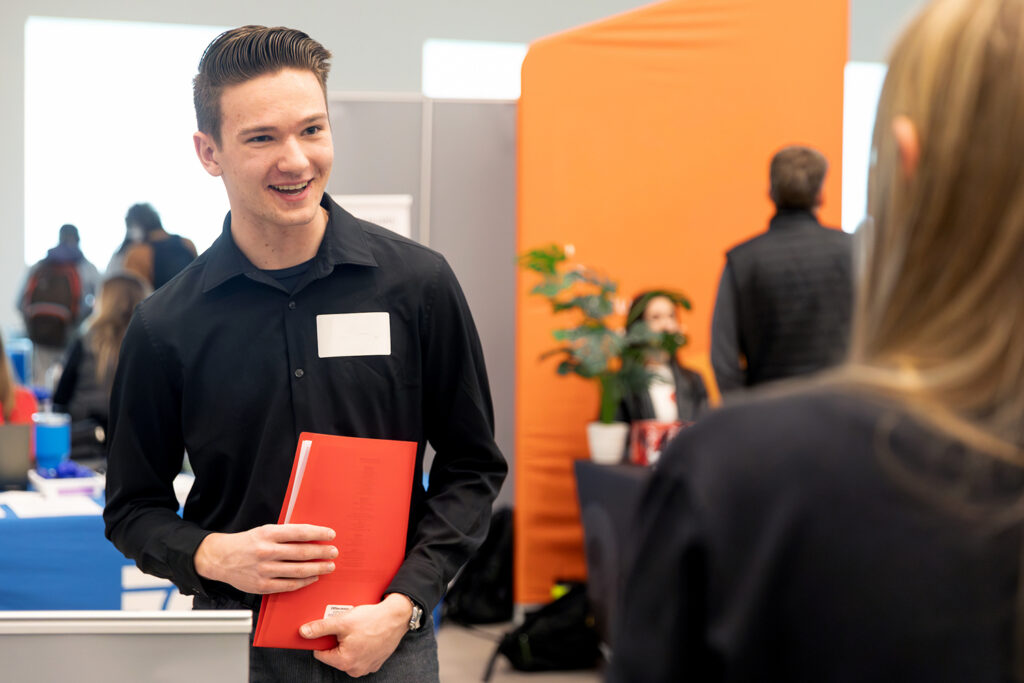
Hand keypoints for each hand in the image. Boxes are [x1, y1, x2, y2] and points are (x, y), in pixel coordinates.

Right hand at [193, 524, 336, 593]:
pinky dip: (304, 582)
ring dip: (317, 568)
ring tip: (329, 566)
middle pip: (302, 552)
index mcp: (268, 534)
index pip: (300, 532)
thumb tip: (311, 536)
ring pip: (298, 570)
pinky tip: (313, 578)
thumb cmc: (246, 543)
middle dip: (322, 552)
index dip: (318, 533)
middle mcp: (266, 551)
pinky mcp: (262, 586)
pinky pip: (289, 585)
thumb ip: (284, 534)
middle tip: (334, 552)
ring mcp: (264, 570)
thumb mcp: (263, 531)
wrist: (220, 558)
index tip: (331, 534)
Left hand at [300, 593, 412, 676]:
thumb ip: (320, 628)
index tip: (333, 630)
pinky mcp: (376, 663)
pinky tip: (366, 635)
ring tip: (358, 631)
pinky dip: (361, 647)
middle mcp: (355, 669)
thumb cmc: (371, 619)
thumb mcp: (342, 621)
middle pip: (335, 656)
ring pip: (348, 656)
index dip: (324, 639)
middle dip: (337, 642)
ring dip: (349, 645)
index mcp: (345, 661)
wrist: (397, 617)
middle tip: (348, 628)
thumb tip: (303, 632)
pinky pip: (361, 656)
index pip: (321, 654)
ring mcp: (367, 668)